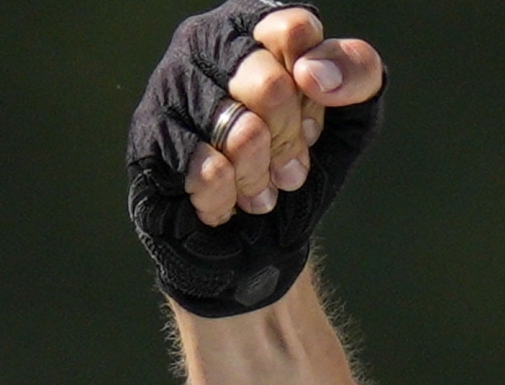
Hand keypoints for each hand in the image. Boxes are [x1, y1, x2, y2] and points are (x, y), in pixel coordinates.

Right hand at [128, 1, 386, 316]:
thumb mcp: (353, 117)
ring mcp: (168, 86)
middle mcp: (204, 42)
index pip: (295, 30)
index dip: (316, 90)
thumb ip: (357, 72)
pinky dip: (232, 197)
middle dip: (289, 140)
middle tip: (286, 164)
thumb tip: (312, 71)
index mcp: (254, 27)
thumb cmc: (299, 164)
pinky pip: (208, 168)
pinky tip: (228, 201)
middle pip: (270, 85)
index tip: (310, 118)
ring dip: (261, 175)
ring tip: (258, 186)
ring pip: (240, 130)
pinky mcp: (147, 137)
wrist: (259, 238)